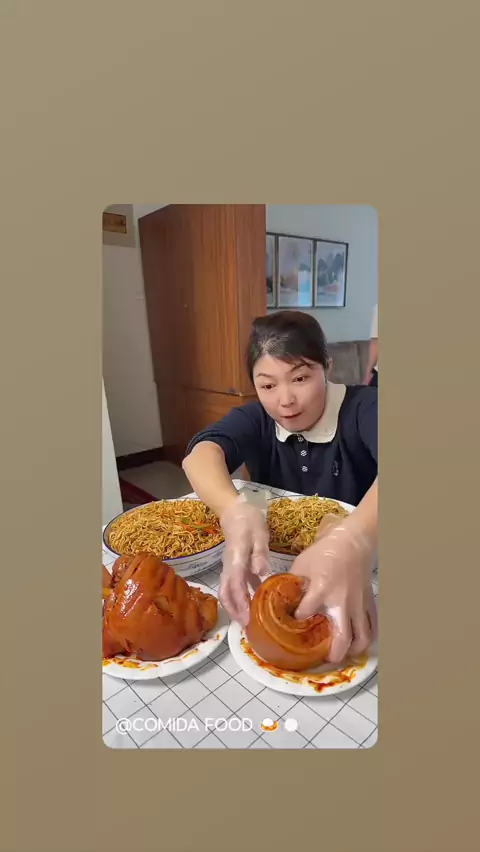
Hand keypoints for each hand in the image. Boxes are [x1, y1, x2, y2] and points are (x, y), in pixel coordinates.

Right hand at [218, 496, 270, 625]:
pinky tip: (255, 604)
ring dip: (236, 606)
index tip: (247, 618)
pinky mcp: (234, 566)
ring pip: (228, 591)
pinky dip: (241, 597)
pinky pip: (235, 585)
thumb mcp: (259, 534)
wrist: (235, 510)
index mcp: (236, 558)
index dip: (240, 602)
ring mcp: (230, 567)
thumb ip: (260, 553)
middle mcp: (229, 566)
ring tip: (248, 621)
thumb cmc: (249, 521)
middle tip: (246, 626)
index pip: (235, 584)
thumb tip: (262, 573)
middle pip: (226, 592)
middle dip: (234, 611)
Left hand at [290, 515, 376, 663]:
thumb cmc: (325, 552)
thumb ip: (293, 584)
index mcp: (321, 589)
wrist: (353, 542)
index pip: (305, 613)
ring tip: (343, 654)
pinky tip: (357, 642)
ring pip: (362, 637)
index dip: (296, 620)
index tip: (292, 622)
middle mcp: (341, 601)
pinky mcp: (369, 603)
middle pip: (341, 637)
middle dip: (332, 654)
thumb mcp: (302, 564)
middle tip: (324, 659)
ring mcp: (358, 604)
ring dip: (352, 650)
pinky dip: (366, 638)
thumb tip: (281, 600)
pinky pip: (372, 627)